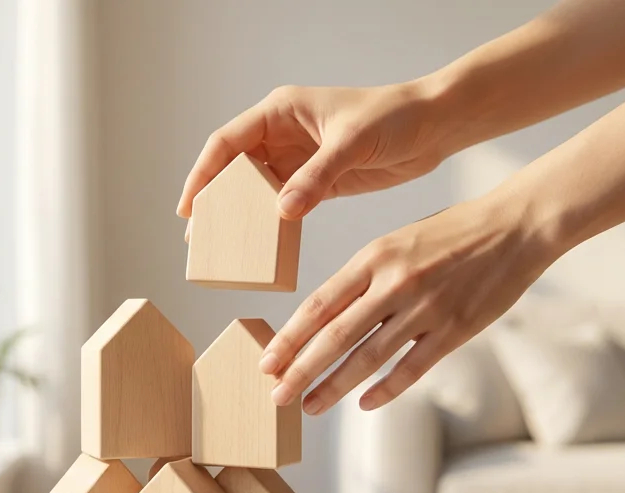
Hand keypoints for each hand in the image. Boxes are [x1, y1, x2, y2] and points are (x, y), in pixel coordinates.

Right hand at [177, 82, 453, 221]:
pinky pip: (283, 205)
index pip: (227, 143)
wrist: (434, 126)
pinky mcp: (317, 182)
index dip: (203, 174)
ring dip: (240, 217)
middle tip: (199, 237)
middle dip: (215, 201)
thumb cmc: (395, 116)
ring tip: (223, 248)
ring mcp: (298, 159)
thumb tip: (282, 210)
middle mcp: (282, 134)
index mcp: (280, 111)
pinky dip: (271, 224)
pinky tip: (262, 246)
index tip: (190, 207)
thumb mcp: (352, 142)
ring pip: (256, 190)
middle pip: (234, 169)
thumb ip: (316, 176)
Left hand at [261, 192, 563, 413]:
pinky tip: (364, 404)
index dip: (289, 338)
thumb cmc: (451, 234)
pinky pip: (411, 368)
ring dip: (334, 387)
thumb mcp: (397, 242)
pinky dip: (385, 389)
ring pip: (368, 357)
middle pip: (335, 336)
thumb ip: (362, 278)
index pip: (319, 304)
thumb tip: (324, 318)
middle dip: (300, 371)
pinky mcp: (455, 329)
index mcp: (374, 257)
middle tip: (276, 397)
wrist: (516, 226)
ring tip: (310, 406)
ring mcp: (426, 308)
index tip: (267, 363)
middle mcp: (395, 282)